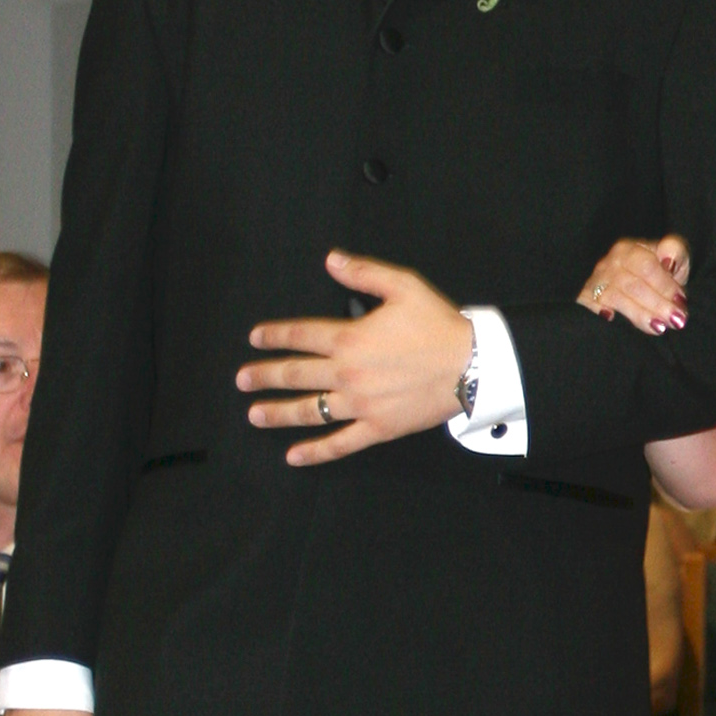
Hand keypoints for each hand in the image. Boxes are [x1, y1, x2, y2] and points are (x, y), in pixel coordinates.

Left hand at [238, 254, 471, 464]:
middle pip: (295, 374)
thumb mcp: (403, 286)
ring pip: (310, 410)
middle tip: (242, 380)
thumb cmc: (440, 326)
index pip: (300, 336)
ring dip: (278, 413)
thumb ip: (363, 273)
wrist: (473, 365)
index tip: (255, 339)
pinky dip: (316, 451)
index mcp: (350, 338)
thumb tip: (332, 260)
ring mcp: (360, 404)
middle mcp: (348, 373)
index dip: (274, 336)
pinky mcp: (378, 427)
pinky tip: (294, 455)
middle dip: (264, 376)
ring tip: (256, 415)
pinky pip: (340, 442)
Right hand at [582, 236, 690, 335]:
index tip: (681, 302)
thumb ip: (675, 252)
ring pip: (614, 297)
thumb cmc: (660, 271)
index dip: (664, 286)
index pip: (646, 266)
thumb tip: (668, 261)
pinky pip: (587, 303)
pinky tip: (611, 318)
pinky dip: (597, 310)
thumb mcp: (675, 257)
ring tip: (659, 328)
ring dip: (638, 314)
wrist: (641, 283)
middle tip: (676, 320)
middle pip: (631, 284)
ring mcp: (596, 280)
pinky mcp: (585, 296)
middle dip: (656, 304)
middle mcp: (611, 262)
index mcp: (632, 249)